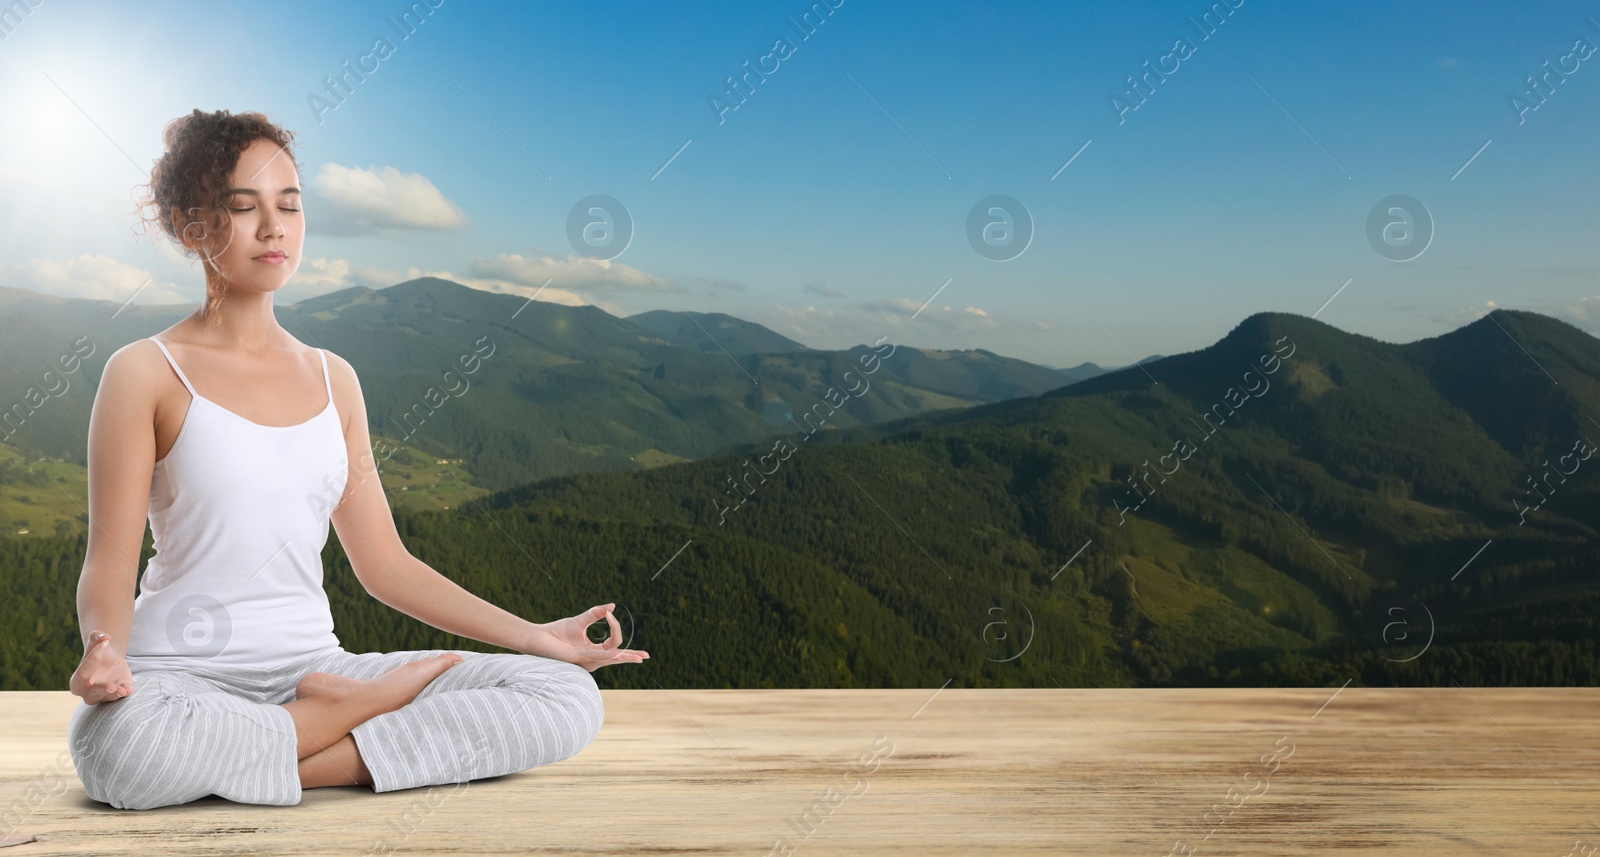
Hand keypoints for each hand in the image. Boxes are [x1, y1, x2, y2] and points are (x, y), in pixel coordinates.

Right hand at [70, 630, 133, 703]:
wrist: (109, 660)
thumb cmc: (97, 652)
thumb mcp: (95, 642)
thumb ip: (96, 637)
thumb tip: (104, 637)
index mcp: (77, 682)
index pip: (83, 674)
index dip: (93, 659)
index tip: (105, 643)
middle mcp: (88, 693)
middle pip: (93, 693)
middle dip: (102, 690)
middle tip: (111, 687)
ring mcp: (104, 695)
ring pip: (108, 697)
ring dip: (115, 694)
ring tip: (122, 690)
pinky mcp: (118, 692)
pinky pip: (122, 695)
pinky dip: (125, 692)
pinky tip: (128, 689)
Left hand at [528, 603, 648, 672]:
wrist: (538, 638)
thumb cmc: (556, 632)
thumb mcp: (580, 621)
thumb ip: (595, 614)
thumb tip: (612, 606)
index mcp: (593, 650)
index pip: (613, 642)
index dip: (615, 626)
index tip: (609, 613)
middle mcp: (591, 658)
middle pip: (616, 657)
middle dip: (630, 656)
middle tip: (645, 656)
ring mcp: (585, 660)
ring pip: (609, 659)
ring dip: (624, 656)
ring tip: (638, 657)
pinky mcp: (577, 659)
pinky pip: (596, 657)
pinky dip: (608, 654)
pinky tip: (617, 654)